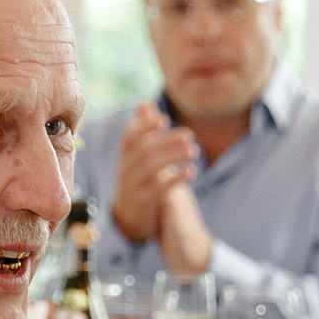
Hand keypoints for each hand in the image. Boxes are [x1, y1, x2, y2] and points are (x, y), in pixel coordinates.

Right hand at [111, 102, 200, 245]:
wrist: (130, 215)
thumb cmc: (139, 178)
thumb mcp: (138, 155)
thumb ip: (143, 130)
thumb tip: (145, 103)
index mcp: (124, 155)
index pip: (129, 137)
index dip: (144, 127)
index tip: (163, 120)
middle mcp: (124, 169)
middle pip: (144, 151)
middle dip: (166, 141)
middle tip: (189, 135)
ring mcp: (131, 187)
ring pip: (151, 169)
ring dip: (173, 157)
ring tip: (194, 151)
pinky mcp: (142, 203)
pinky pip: (158, 190)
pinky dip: (176, 179)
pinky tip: (191, 171)